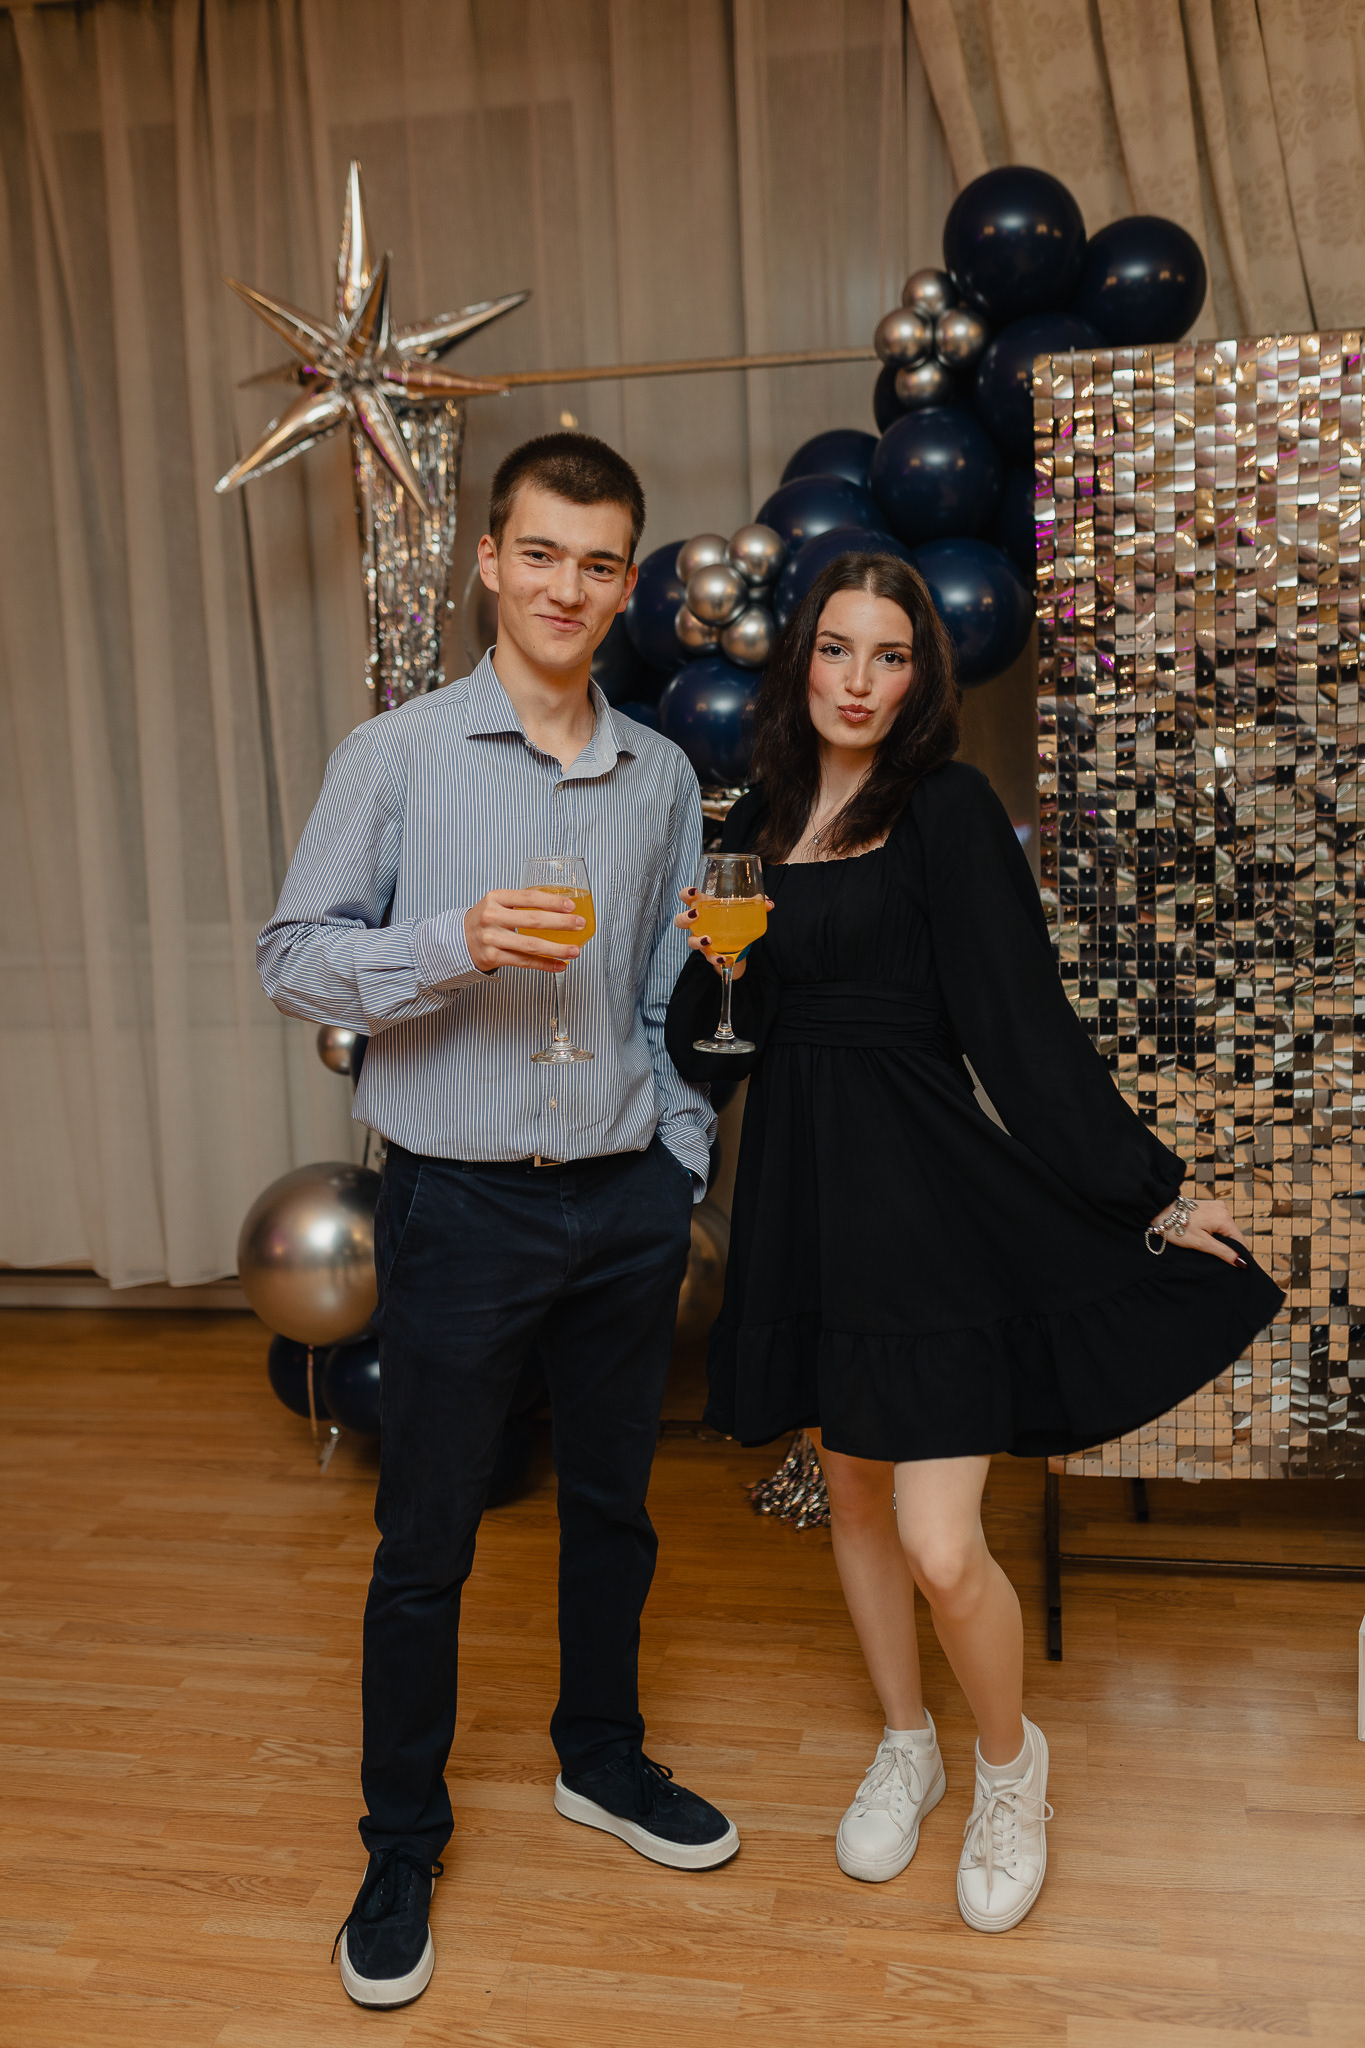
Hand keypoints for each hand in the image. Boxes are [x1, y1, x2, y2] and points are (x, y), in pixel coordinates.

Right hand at [464, 889, 585, 973]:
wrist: (458, 940)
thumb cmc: (485, 921)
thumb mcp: (497, 903)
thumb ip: (521, 903)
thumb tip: (560, 908)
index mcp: (495, 897)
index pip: (529, 897)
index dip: (552, 902)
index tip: (571, 906)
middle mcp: (492, 917)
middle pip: (533, 920)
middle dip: (561, 923)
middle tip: (580, 924)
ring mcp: (492, 938)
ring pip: (530, 945)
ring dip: (556, 949)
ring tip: (574, 951)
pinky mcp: (492, 957)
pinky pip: (524, 962)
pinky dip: (544, 965)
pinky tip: (559, 965)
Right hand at [673, 888, 774, 979]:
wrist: (737, 944)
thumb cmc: (734, 919)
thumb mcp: (744, 909)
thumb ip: (755, 905)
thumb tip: (769, 904)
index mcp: (704, 906)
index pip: (688, 898)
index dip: (686, 894)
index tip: (692, 892)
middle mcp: (698, 924)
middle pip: (680, 920)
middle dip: (685, 918)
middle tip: (695, 915)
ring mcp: (702, 939)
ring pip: (690, 941)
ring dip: (697, 940)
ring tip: (709, 939)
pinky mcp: (710, 953)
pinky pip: (709, 957)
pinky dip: (716, 958)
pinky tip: (724, 958)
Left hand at [1150, 1197, 1248, 1266]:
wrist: (1159, 1211)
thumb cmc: (1177, 1228)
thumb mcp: (1201, 1243)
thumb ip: (1223, 1252)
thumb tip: (1242, 1262)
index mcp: (1224, 1217)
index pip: (1240, 1241)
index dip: (1237, 1254)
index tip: (1228, 1263)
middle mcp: (1224, 1209)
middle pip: (1233, 1235)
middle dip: (1226, 1246)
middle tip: (1210, 1252)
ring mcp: (1217, 1206)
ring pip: (1225, 1229)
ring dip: (1218, 1239)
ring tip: (1203, 1242)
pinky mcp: (1210, 1207)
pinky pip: (1218, 1223)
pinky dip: (1213, 1231)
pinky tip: (1202, 1234)